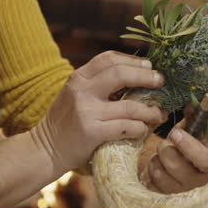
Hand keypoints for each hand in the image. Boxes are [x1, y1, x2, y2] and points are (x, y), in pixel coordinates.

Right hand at [30, 52, 166, 174]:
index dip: (133, 60)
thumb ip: (98, 84)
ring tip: (160, 114)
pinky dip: (140, 128)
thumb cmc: (67, 122)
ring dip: (151, 110)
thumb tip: (136, 75)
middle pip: (121, 74)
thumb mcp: (76, 94)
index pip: (109, 59)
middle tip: (161, 82)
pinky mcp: (92, 132)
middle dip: (147, 77)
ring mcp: (86, 111)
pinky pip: (126, 127)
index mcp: (78, 77)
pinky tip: (144, 130)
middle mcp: (81, 90)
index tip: (150, 66)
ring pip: (130, 106)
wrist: (45, 149)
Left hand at [141, 116, 207, 193]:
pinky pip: (150, 182)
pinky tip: (156, 165)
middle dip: (166, 149)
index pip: (205, 160)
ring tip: (160, 154)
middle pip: (177, 167)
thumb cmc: (186, 147)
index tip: (175, 133)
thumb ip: (193, 117)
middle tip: (164, 142)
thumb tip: (192, 102)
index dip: (190, 147)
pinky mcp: (162, 195)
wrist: (174, 164)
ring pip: (160, 174)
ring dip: (155, 159)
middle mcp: (196, 181)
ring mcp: (179, 191)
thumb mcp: (192, 132)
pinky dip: (149, 170)